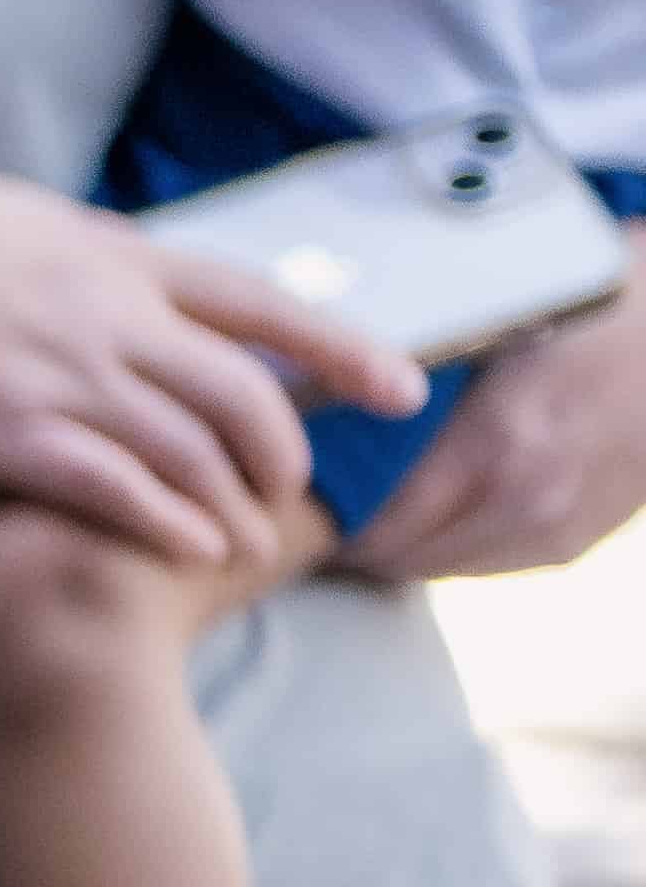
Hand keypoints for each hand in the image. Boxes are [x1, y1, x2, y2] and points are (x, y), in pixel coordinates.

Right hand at [0, 178, 409, 573]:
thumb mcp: (9, 219)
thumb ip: (84, 253)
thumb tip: (131, 268)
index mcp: (108, 254)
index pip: (257, 302)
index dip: (338, 348)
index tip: (398, 385)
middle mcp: (102, 315)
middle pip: (242, 391)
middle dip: (287, 447)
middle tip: (296, 484)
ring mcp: (57, 378)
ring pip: (191, 451)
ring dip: (234, 502)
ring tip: (247, 537)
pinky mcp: (5, 435)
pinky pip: (118, 490)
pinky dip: (171, 523)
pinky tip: (194, 548)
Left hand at [347, 299, 645, 582]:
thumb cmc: (589, 317)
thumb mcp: (499, 332)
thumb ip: (418, 377)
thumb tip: (328, 398)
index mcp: (494, 443)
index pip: (379, 515)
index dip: (331, 515)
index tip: (297, 499)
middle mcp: (524, 500)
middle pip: (400, 555)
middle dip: (356, 539)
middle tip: (322, 512)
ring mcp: (556, 529)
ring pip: (440, 569)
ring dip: (401, 549)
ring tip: (369, 515)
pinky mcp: (576, 543)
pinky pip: (488, 567)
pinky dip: (452, 549)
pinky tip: (434, 516)